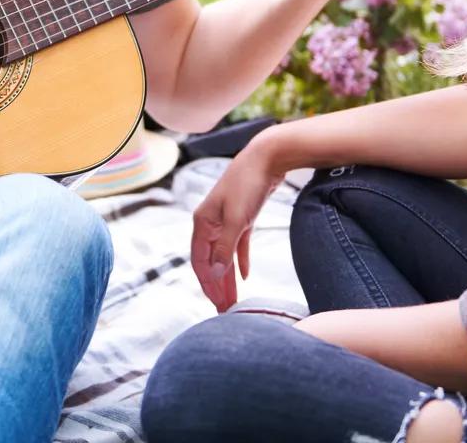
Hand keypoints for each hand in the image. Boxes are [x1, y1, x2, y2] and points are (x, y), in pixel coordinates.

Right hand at [191, 137, 285, 311]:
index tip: (217, 304)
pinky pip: (238, 244)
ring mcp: (226, 219)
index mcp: (202, 222)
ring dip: (228, 276)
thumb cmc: (248, 185)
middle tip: (226, 310)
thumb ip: (226, 248)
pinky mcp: (242, 217)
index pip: (199, 260)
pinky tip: (245, 276)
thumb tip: (216, 273)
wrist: (267, 157)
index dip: (207, 283)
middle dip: (217, 285)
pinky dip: (240, 259)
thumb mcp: (237, 220)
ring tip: (234, 298)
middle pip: (211, 260)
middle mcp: (211, 222)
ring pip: (224, 254)